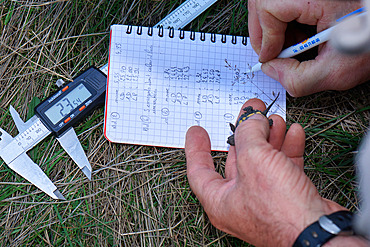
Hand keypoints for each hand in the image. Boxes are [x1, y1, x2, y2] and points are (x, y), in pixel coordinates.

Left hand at [185, 99, 346, 245]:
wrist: (320, 234)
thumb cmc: (280, 211)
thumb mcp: (253, 159)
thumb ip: (247, 133)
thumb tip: (251, 117)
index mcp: (220, 201)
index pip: (199, 171)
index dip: (196, 149)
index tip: (196, 132)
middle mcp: (240, 202)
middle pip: (237, 160)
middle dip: (245, 134)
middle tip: (250, 113)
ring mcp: (265, 200)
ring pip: (263, 161)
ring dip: (269, 137)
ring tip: (274, 120)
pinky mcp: (288, 197)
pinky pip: (283, 167)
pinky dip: (287, 148)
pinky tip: (293, 133)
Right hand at [248, 0, 369, 96]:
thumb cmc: (367, 46)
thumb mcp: (337, 73)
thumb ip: (298, 79)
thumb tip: (271, 69)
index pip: (269, 8)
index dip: (266, 38)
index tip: (271, 58)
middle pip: (263, 5)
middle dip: (265, 36)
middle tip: (275, 55)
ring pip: (268, 6)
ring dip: (273, 31)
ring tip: (291, 45)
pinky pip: (280, 6)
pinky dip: (282, 24)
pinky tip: (298, 35)